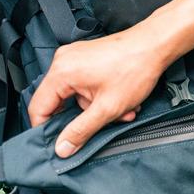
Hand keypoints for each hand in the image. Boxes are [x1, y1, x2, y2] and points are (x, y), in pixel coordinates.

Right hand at [28, 17, 172, 158]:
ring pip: (78, 95)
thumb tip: (63, 147)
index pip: (38, 108)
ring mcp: (75, 57)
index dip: (47, 129)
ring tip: (123, 108)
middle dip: (86, 117)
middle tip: (106, 121)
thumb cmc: (135, 68)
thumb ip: (81, 130)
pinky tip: (121, 98)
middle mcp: (63, 61)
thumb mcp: (107, 108)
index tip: (60, 142)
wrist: (155, 45)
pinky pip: (86, 84)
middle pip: (60, 102)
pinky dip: (102, 95)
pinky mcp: (87, 57)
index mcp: (61, 72)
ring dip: (100, 107)